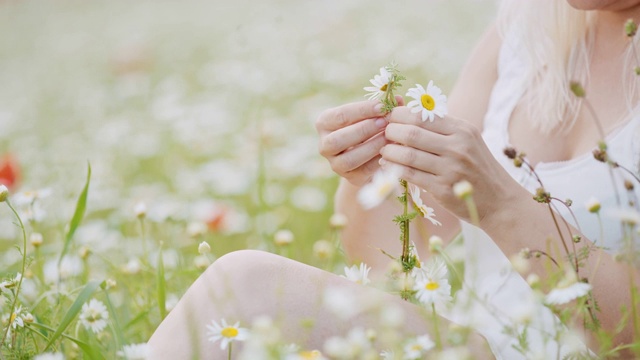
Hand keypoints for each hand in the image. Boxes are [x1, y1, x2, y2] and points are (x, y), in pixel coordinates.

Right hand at [316, 97, 402, 185]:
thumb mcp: (370, 114)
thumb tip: (398, 99)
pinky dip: (378, 161)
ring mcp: (335, 164)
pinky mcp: (350, 177)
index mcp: (324, 123)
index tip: (382, 106)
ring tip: (390, 137)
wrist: (367, 153)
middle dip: (364, 130)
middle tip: (385, 123)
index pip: (340, 115)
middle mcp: (324, 144)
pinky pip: (363, 171)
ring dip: (371, 147)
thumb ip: (383, 107)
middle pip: (338, 139)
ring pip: (349, 159)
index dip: (362, 111)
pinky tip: (391, 151)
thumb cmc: (368, 126)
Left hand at [380, 106, 517, 222]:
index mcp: (462, 130)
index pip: (422, 115)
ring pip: (408, 154)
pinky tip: (388, 166)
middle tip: (384, 135)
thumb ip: (442, 128)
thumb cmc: (478, 167)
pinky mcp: (443, 189)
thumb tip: (407, 113)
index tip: (391, 119)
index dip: (399, 115)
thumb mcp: (468, 140)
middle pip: (411, 132)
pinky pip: (410, 175)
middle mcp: (457, 147)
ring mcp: (450, 169)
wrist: (499, 200)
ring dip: (389, 152)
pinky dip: (394, 169)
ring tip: (384, 151)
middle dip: (391, 132)